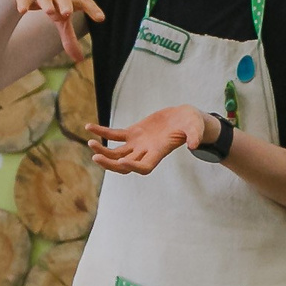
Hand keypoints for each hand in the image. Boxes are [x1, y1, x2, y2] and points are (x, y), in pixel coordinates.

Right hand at [2, 0, 105, 64]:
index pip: (85, 3)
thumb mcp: (62, 16)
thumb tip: (79, 60)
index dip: (93, 10)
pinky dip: (23, 4)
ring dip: (47, 4)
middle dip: (65, 5)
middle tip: (67, 13)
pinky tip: (22, 10)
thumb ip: (69, 37)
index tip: (100, 18)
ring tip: (50, 11)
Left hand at [86, 106, 209, 173]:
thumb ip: (195, 136)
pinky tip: (88, 127)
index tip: (122, 162)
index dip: (133, 167)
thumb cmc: (192, 124)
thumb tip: (194, 145)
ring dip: (103, 150)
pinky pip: (114, 134)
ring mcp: (138, 144)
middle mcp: (146, 152)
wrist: (185, 118)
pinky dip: (102, 131)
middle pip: (125, 164)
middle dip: (110, 163)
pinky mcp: (133, 132)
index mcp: (159, 153)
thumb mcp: (196, 128)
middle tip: (95, 157)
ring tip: (90, 143)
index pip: (144, 167)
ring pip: (116, 152)